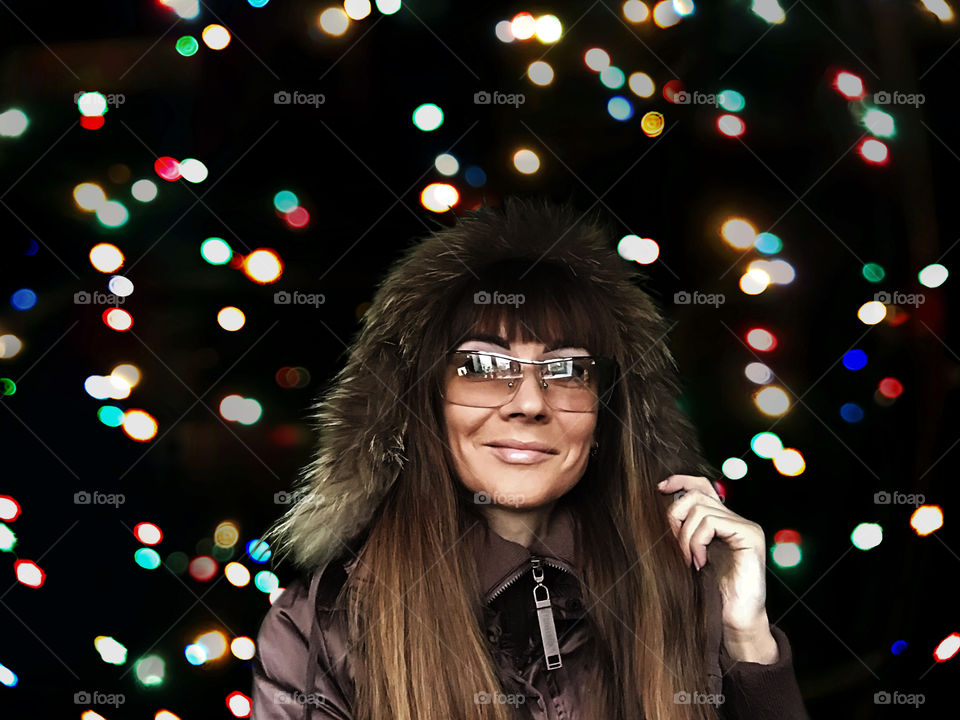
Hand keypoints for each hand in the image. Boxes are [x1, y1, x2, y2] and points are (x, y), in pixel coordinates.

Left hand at [658, 474, 778, 662]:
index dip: (681, 480)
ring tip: (689, 560)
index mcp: (723, 521)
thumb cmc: (710, 591)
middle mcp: (737, 519)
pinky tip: (700, 562)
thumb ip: (684, 531)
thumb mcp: (690, 554)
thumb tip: (662, 505)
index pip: (703, 485)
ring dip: (685, 536)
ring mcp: (745, 526)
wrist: (734, 620)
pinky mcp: (750, 536)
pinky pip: (711, 522)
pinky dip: (697, 541)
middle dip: (676, 518)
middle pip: (696, 495)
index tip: (660, 488)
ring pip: (700, 509)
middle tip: (676, 547)